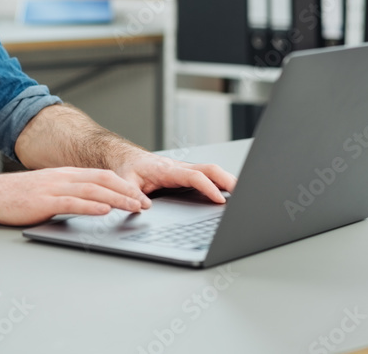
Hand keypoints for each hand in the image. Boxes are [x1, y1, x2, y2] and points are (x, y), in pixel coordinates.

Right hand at [0, 167, 152, 225]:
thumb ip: (68, 193)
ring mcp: (54, 188)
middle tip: (146, 203)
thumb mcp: (48, 189)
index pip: (102, 175)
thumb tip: (91, 202)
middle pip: (103, 180)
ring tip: (134, 207)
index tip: (140, 196)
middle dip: (128, 191)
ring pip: (93, 190)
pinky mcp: (44, 201)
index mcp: (66, 174)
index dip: (124, 185)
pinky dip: (91, 206)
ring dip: (117, 199)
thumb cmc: (17, 195)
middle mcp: (63, 177)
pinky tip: (105, 210)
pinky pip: (73, 202)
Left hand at [113, 151, 236, 203]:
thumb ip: (132, 194)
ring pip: (212, 171)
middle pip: (210, 170)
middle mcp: (179, 168)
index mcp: (167, 170)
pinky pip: (207, 176)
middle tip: (243, 195)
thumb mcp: (124, 182)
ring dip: (227, 180)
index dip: (208, 187)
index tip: (219, 199)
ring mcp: (184, 171)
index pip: (194, 176)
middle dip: (227, 181)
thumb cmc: (127, 169)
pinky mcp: (185, 175)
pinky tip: (229, 192)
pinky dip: (220, 182)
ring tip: (243, 195)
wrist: (126, 158)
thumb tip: (144, 207)